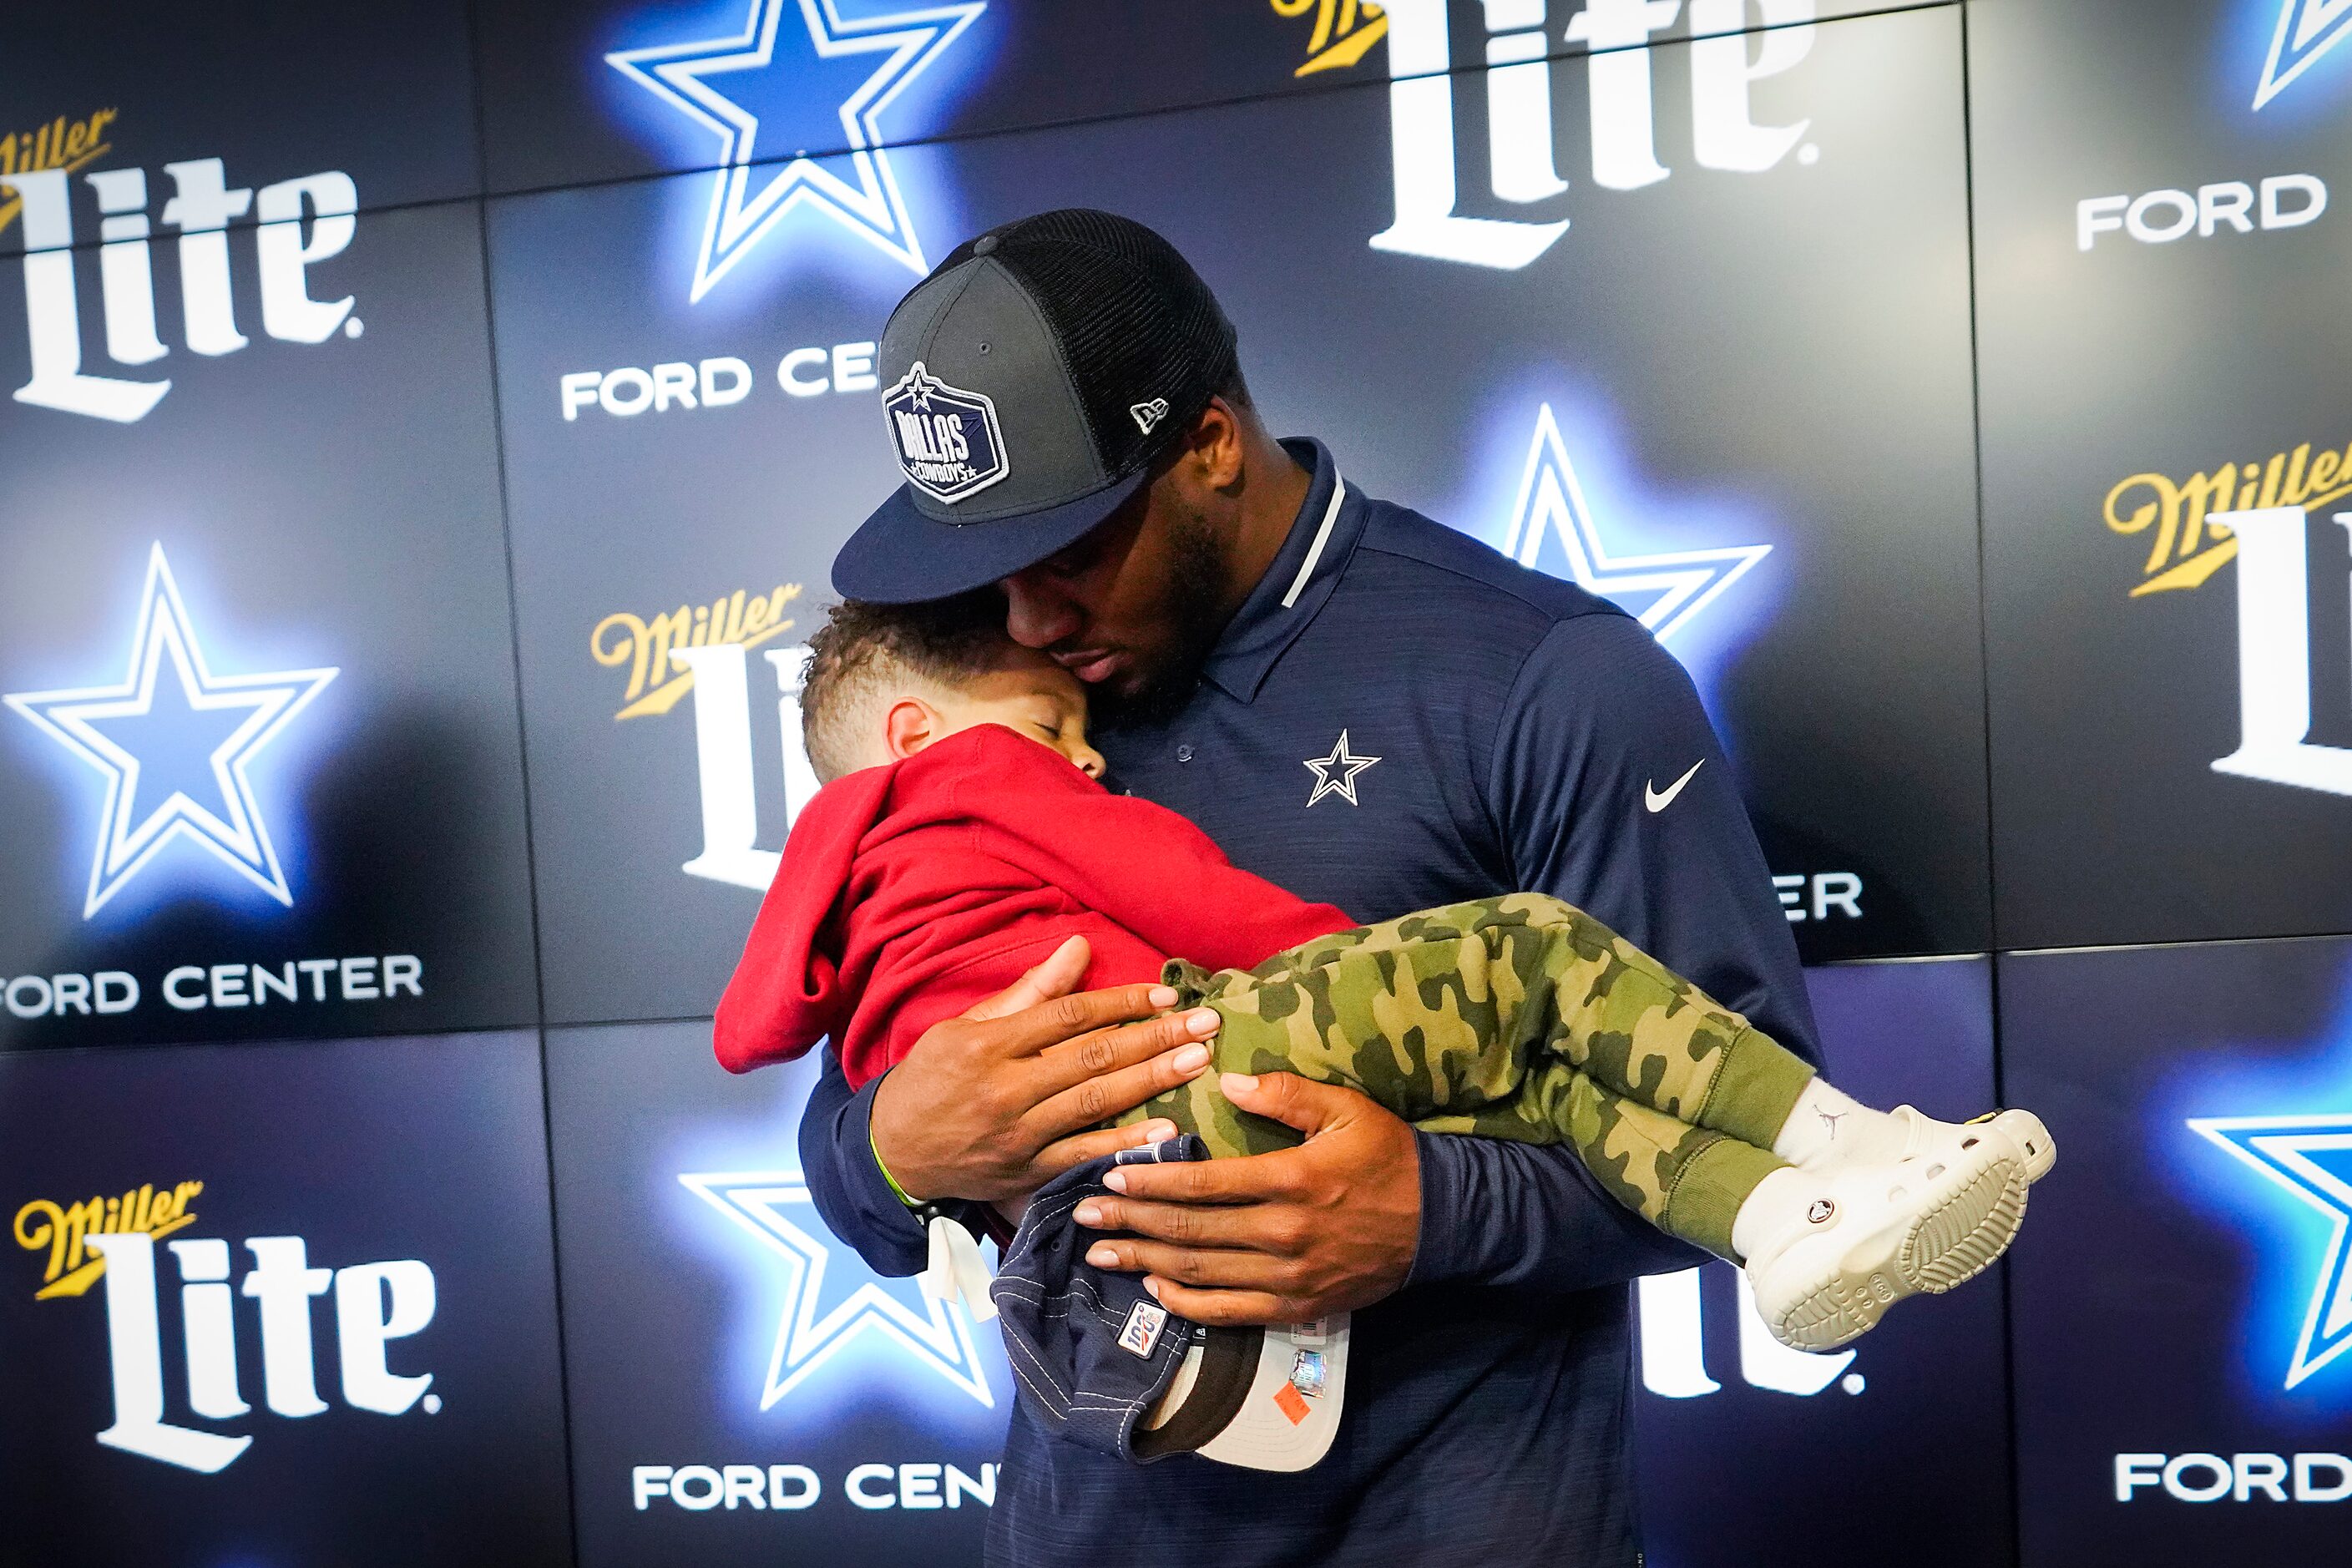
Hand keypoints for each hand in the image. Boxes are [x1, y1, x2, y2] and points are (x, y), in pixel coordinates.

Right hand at [867, 936, 1222, 1204]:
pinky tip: (1165, 1130)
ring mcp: (1017, 1134)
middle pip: (1092, 1057)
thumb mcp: (966, 1026)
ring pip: (1094, 1103)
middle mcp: (1005, 1088)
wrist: (891, 1153)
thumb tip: (1079, 947)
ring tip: (1197, 1062)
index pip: (1068, 1016)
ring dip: (1152, 1081)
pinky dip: (1124, 1143)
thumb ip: (1028, 991)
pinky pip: (1082, 1155)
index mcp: (989, 1044)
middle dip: (1155, 1038)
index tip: (1165, 995)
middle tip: (1206, 1024)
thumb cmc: (931, 1078)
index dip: (1121, 1002)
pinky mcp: (1024, 1172)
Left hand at [1071, 1071, 1421, 1325]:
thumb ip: (1286, 1093)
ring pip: (1202, 1273)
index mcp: (1294, 1179)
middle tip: (1084, 1211)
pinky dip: (1187, 1303)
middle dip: (1132, 1219)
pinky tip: (1154, 1287)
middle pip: (1191, 1229)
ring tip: (1100, 1249)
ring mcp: (1289, 1278)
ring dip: (1145, 1260)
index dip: (1153, 1177)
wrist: (1440, 1222)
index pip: (1206, 1181)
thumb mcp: (1346, 1108)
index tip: (1111, 1170)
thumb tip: (1228, 1079)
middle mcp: (1286, 1234)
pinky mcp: (1296, 1307)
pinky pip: (1230, 1312)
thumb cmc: (1387, 1156)